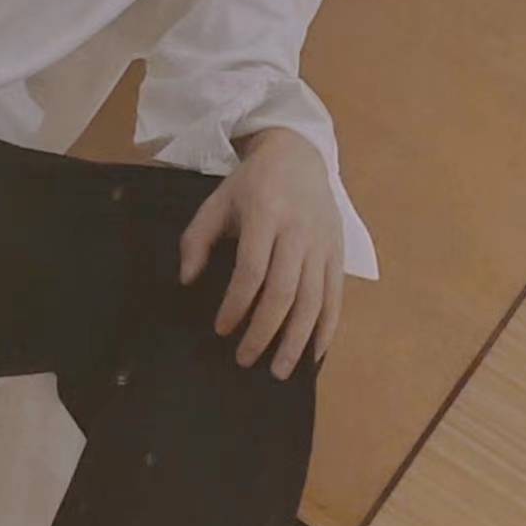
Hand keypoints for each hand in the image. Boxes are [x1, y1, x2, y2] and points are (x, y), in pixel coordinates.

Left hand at [180, 128, 345, 375]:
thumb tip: (187, 280)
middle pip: (285, 290)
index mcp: (265, 214)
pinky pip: (336, 297)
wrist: (299, 154)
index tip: (221, 328)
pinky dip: (327, 329)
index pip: (252, 268)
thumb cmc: (251, 184)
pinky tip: (314, 355)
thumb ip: (196, 238)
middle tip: (245, 359)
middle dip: (265, 331)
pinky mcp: (338, 252)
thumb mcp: (217, 201)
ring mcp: (323, 243)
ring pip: (314, 299)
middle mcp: (298, 230)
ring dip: (297, 340)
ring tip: (280, 371)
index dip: (237, 303)